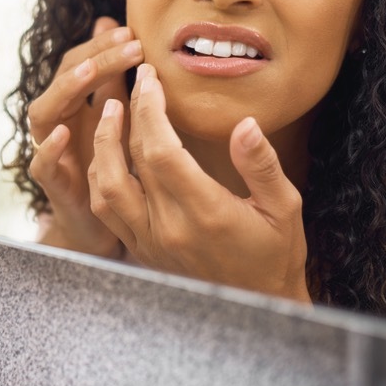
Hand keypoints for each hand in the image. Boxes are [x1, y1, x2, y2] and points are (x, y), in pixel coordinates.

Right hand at [27, 17, 142, 257]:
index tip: (133, 32)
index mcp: (73, 103)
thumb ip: (115, 77)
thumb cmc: (110, 164)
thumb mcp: (118, 116)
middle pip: (63, 80)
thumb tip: (115, 23)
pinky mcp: (51, 185)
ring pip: (43, 113)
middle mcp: (57, 122)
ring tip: (90, 74)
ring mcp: (50, 151)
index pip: (78, 62)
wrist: (100, 225)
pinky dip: (50, 148)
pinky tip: (66, 133)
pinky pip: (40, 164)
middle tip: (129, 44)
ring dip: (65, 91)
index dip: (101, 45)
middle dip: (94, 59)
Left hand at [88, 64, 310, 302]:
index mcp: (206, 212)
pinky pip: (106, 211)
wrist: (258, 307)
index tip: (150, 78)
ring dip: (102, 145)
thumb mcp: (285, 207)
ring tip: (109, 111)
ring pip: (106, 188)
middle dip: (129, 114)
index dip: (150, 109)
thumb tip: (245, 124)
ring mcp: (151, 243)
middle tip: (133, 82)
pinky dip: (100, 176)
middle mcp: (171, 229)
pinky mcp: (141, 251)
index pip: (162, 151)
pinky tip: (107, 153)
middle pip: (131, 161)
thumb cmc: (275, 254)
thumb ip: (261, 165)